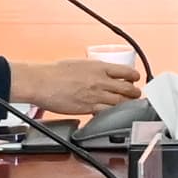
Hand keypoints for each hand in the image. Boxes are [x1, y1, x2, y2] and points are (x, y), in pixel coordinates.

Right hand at [29, 49, 144, 119]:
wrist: (42, 82)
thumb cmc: (55, 72)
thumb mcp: (80, 64)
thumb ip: (93, 69)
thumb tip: (101, 73)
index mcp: (99, 67)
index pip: (127, 71)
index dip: (134, 77)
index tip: (135, 79)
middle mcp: (100, 81)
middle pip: (128, 89)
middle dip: (134, 93)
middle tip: (134, 94)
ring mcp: (96, 96)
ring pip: (121, 102)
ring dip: (127, 104)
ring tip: (127, 105)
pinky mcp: (88, 108)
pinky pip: (107, 112)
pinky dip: (113, 113)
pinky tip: (112, 113)